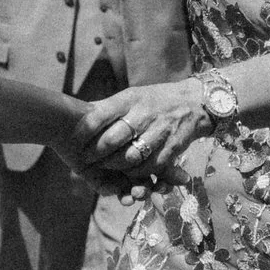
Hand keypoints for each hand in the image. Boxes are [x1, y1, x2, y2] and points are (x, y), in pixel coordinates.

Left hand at [82, 78, 215, 173]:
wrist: (196, 103)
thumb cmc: (155, 100)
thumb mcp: (132, 96)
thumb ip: (109, 107)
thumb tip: (80, 113)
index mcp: (131, 99)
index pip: (99, 115)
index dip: (84, 130)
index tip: (74, 139)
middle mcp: (145, 114)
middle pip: (113, 140)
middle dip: (97, 153)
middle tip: (87, 158)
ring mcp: (160, 132)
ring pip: (130, 158)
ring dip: (115, 166)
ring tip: (106, 166)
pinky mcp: (172, 148)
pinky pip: (150, 167)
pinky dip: (137, 173)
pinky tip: (129, 171)